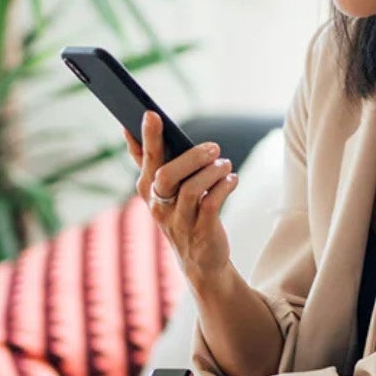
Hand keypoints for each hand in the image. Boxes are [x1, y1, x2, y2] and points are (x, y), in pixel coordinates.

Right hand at [128, 112, 238, 283]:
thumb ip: (155, 160)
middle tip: (214, 147)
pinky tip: (231, 180)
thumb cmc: (185, 215)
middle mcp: (158, 206)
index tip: (151, 114)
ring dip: (212, 172)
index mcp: (148, 190)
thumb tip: (146, 122)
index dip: (145, 138)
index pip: (144, 160)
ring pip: (190, 189)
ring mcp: (178, 221)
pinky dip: (224, 187)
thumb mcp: (166, 190)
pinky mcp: (200, 233)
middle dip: (190, 156)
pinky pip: (210, 205)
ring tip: (225, 165)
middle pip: (165, 174)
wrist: (201, 261)